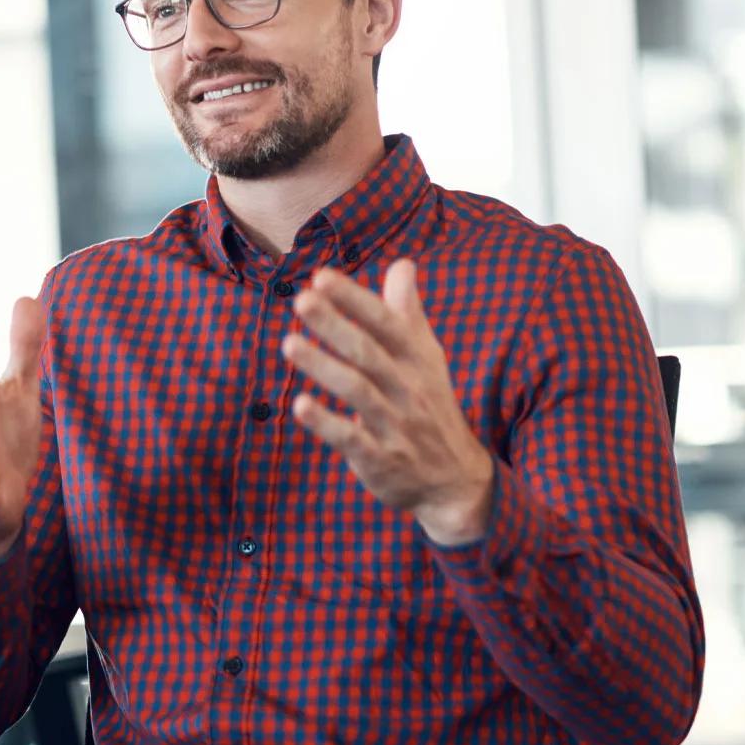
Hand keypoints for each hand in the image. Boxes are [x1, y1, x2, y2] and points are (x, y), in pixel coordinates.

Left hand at [281, 260, 493, 545]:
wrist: (456, 480)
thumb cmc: (431, 406)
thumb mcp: (427, 358)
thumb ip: (407, 313)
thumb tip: (403, 263)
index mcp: (416, 360)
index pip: (386, 323)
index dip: (355, 299)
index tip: (321, 277)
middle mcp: (408, 389)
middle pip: (369, 352)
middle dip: (335, 325)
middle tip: (301, 300)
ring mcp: (395, 425)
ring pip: (357, 391)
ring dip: (323, 367)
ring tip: (289, 344)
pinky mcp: (380, 459)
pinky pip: (352, 439)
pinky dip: (326, 423)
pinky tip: (299, 406)